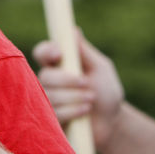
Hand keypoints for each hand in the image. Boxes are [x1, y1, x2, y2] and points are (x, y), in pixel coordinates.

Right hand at [31, 29, 124, 148]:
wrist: (113, 123)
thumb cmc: (106, 92)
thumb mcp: (101, 69)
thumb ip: (85, 52)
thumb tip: (73, 30)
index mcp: (59, 64)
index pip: (42, 52)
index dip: (46, 51)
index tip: (59, 54)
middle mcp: (50, 81)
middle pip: (45, 75)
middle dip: (67, 80)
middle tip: (87, 83)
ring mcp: (48, 101)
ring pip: (49, 95)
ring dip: (73, 96)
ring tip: (91, 99)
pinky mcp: (51, 120)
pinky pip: (53, 113)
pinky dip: (72, 110)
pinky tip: (85, 111)